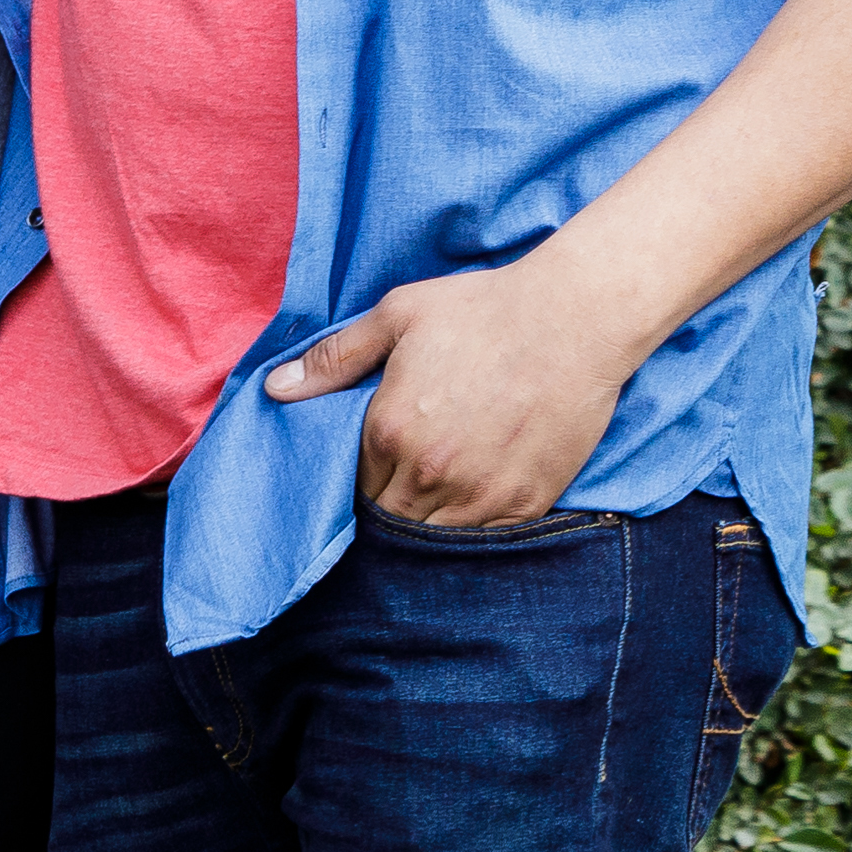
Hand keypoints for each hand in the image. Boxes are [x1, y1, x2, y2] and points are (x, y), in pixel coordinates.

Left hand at [264, 251, 647, 527]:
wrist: (576, 316)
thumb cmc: (486, 308)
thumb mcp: (400, 315)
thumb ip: (335, 358)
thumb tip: (275, 390)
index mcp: (389, 430)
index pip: (352, 483)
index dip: (364, 473)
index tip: (380, 460)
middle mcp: (428, 473)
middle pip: (387, 518)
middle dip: (391, 502)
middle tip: (410, 477)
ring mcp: (478, 495)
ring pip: (431, 538)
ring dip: (428, 522)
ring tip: (441, 492)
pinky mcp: (524, 504)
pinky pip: (482, 542)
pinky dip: (473, 529)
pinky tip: (477, 500)